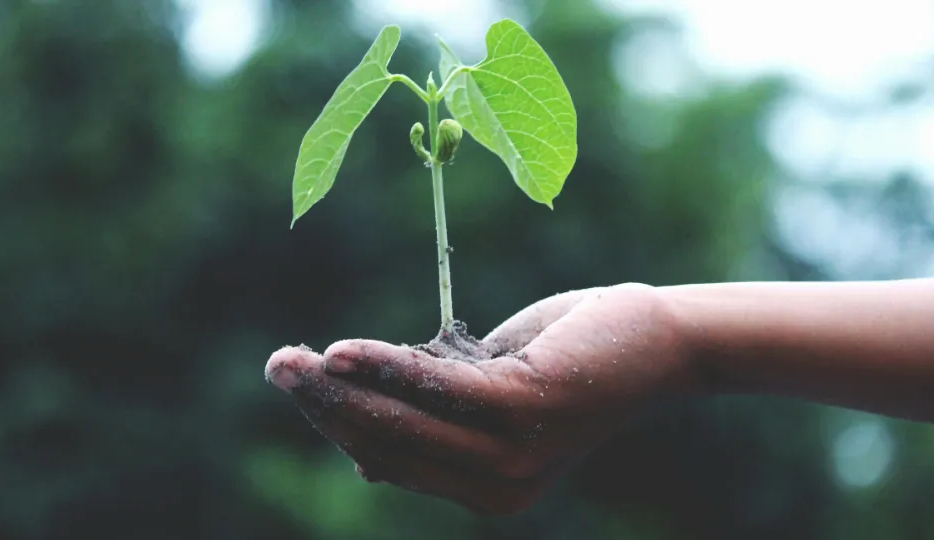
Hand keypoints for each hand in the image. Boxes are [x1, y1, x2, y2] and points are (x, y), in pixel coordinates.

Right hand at [265, 283, 696, 514]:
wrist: (656, 341)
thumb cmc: (569, 359)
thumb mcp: (491, 394)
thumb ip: (436, 420)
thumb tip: (361, 456)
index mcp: (486, 490)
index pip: (392, 460)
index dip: (339, 424)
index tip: (300, 385)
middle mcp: (497, 488)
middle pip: (388, 445)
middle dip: (325, 407)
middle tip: (276, 367)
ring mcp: (512, 456)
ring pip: (403, 422)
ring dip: (340, 389)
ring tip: (291, 361)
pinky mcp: (524, 411)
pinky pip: (437, 388)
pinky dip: (386, 367)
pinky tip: (343, 352)